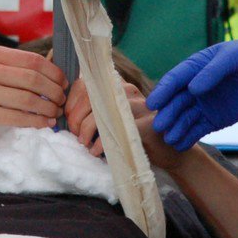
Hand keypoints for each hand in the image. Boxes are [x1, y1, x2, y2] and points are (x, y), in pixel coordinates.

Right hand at [0, 45, 67, 145]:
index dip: (54, 72)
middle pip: (33, 78)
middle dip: (54, 92)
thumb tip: (52, 69)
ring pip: (27, 99)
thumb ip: (12, 67)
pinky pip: (16, 117)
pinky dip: (35, 121)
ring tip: (55, 113)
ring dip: (47, 109)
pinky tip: (44, 124)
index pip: (32, 59)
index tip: (63, 83)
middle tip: (61, 101)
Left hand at [66, 78, 191, 171]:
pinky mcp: (146, 124)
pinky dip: (101, 144)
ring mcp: (139, 106)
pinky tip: (98, 152)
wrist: (169, 151)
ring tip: (87, 146)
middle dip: (76, 120)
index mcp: (117, 85)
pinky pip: (115, 132)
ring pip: (100, 114)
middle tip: (78, 138)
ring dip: (87, 132)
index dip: (71, 103)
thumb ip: (96, 109)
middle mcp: (127, 90)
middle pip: (89, 98)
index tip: (70, 121)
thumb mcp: (114, 117)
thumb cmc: (137, 135)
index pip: (85, 85)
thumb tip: (68, 114)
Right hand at [146, 23, 237, 150]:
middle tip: (158, 127)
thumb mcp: (232, 58)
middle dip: (167, 114)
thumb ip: (213, 72)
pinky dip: (188, 137)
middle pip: (176, 102)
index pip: (174, 80)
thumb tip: (193, 89)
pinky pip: (197, 129)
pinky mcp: (215, 119)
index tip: (153, 104)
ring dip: (175, 128)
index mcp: (195, 67)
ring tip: (169, 140)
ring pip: (184, 118)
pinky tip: (179, 145)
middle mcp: (195, 87)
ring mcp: (204, 104)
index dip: (163, 92)